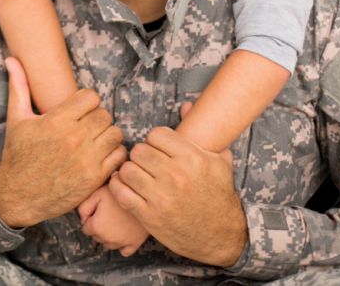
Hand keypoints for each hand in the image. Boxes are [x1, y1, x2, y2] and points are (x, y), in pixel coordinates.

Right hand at [0, 58, 126, 227]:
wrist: (16, 196)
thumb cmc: (17, 155)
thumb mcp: (16, 119)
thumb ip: (18, 86)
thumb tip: (12, 59)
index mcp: (56, 121)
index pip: (91, 96)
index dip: (87, 101)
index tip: (80, 109)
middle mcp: (72, 138)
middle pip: (105, 114)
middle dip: (97, 118)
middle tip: (87, 126)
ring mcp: (85, 159)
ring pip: (115, 133)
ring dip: (107, 135)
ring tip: (94, 140)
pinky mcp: (94, 178)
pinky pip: (119, 155)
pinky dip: (113, 154)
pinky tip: (99, 155)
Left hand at [78, 184, 148, 256]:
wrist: (142, 194)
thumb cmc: (118, 192)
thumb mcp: (97, 194)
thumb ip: (83, 207)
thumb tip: (83, 220)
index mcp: (97, 226)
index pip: (85, 228)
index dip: (91, 218)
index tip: (99, 209)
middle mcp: (108, 238)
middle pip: (97, 237)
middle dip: (100, 227)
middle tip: (109, 212)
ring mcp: (122, 242)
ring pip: (109, 244)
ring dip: (109, 235)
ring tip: (117, 220)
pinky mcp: (135, 243)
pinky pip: (125, 251)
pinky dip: (122, 245)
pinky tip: (123, 233)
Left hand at [109, 121, 246, 265]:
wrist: (221, 235)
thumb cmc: (219, 196)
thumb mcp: (220, 161)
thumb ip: (202, 132)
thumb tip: (186, 105)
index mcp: (192, 159)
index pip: (156, 134)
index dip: (154, 140)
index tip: (157, 148)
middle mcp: (176, 176)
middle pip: (140, 150)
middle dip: (141, 155)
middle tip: (145, 163)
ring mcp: (162, 198)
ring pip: (128, 169)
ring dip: (129, 170)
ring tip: (136, 174)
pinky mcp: (150, 217)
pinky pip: (121, 193)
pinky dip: (118, 187)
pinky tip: (124, 185)